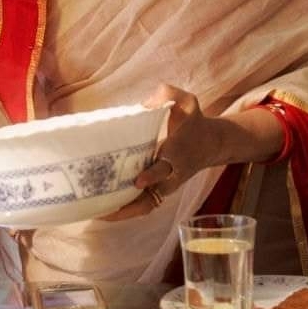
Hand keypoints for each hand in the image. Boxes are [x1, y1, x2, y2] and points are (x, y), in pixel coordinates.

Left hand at [101, 84, 219, 220]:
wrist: (212, 143)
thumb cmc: (193, 120)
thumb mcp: (186, 101)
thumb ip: (166, 95)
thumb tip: (141, 105)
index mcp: (177, 153)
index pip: (165, 168)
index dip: (152, 175)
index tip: (138, 180)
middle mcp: (170, 175)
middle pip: (151, 198)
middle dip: (128, 206)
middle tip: (103, 207)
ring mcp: (164, 185)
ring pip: (144, 206)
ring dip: (123, 213)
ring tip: (95, 213)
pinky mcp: (159, 188)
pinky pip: (142, 204)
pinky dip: (125, 210)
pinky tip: (102, 210)